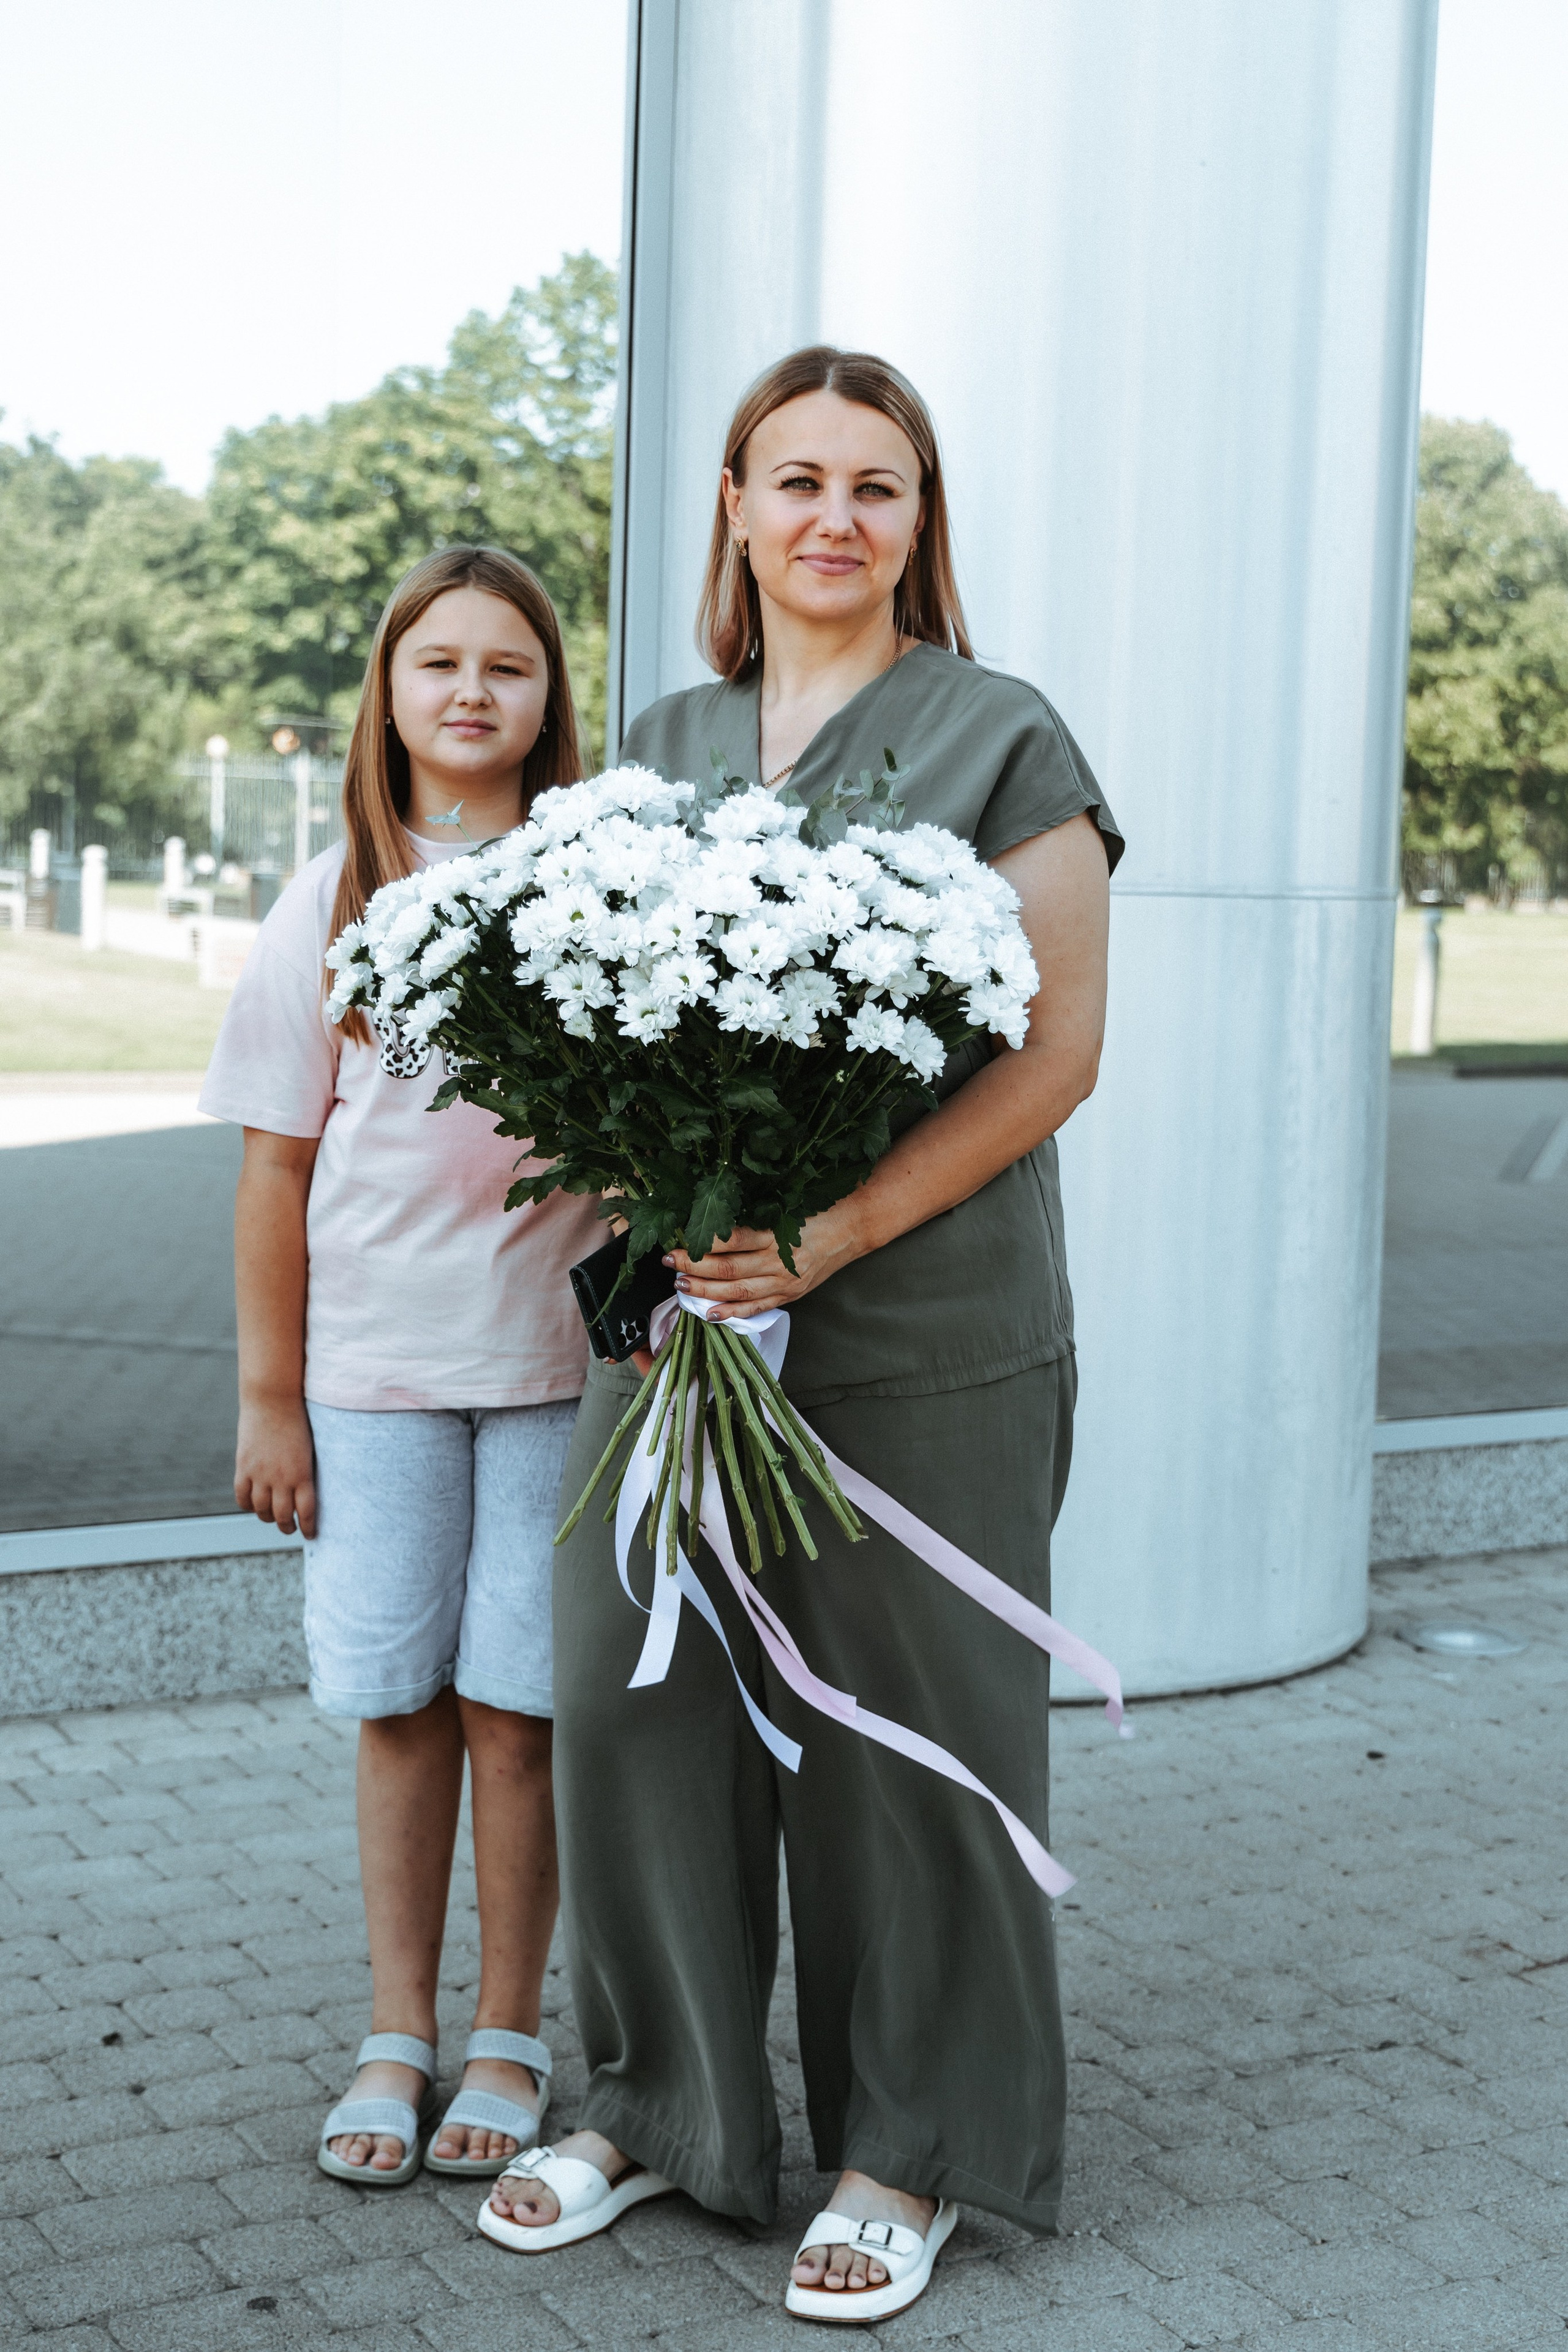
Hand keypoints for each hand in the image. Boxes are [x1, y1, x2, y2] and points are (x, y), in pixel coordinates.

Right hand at [235, 1395, 317, 1537]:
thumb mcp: (309, 1449)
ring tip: (273, 1519)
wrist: (274, 1399)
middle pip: (283, 1515)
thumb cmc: (298, 1421)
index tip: (310, 1534)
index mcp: (303, 1474)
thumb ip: (305, 1472)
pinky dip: (248, 1505)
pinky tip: (254, 1505)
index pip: (307, 1511)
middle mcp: (281, 1478)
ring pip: (262, 1510)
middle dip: (288, 1526)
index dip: (309, 1527)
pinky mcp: (243, 1467)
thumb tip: (305, 1493)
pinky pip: (242, 1497)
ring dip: (268, 1518)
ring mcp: (260, 1474)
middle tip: (291, 1528)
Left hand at [664, 1208, 859, 1320]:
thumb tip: (713, 1226)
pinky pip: (757, 1307)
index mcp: (777, 1234)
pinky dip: (733, 1313)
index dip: (705, 1242)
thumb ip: (754, 1220)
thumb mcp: (785, 1208)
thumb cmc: (816, 1213)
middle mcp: (780, 1261)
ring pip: (737, 1291)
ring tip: (681, 1285)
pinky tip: (710, 1313)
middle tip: (671, 1261)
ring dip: (705, 1290)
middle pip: (729, 1269)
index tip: (681, 1238)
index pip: (733, 1240)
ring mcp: (785, 1282)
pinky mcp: (789, 1295)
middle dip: (695, 1267)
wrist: (851, 1230)